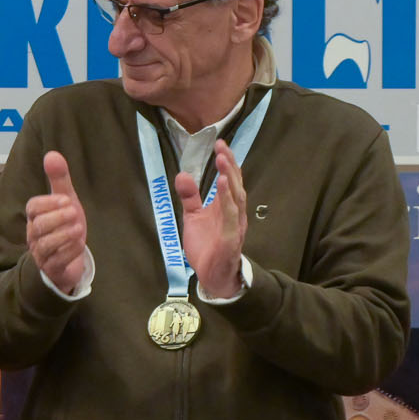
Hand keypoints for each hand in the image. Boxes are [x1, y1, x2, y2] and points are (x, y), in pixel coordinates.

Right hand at [25, 150, 87, 294]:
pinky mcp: (53, 269)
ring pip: (46, 245)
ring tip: (79, 228)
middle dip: (57, 218)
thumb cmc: (63, 227)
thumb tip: (51, 153)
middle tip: (75, 212)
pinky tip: (80, 243)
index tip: (66, 199)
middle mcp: (35, 236)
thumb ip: (59, 179)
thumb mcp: (64, 201)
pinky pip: (58, 262)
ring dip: (64, 235)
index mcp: (35, 218)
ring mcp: (42, 254)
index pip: (33, 208)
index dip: (48, 203)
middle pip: (39, 226)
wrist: (66, 261)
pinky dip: (70, 251)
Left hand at [175, 140, 247, 299]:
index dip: (226, 161)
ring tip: (223, 160)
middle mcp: (234, 212)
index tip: (219, 143)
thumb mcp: (193, 217)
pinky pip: (231, 215)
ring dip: (230, 177)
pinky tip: (222, 184)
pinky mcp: (231, 237)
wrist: (213, 276)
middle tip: (221, 145)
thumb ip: (190, 197)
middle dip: (229, 164)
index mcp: (226, 206)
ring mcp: (235, 224)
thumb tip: (182, 174)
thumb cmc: (207, 245)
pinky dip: (227, 199)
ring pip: (236, 197)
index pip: (229, 179)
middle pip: (235, 183)